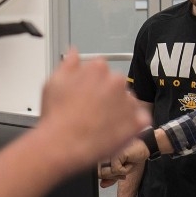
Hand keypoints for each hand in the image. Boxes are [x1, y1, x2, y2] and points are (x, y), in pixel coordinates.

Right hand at [38, 48, 150, 173]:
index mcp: (98, 68)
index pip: (102, 71)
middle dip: (108, 97)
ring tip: (102, 124)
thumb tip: (74, 53)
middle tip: (94, 112)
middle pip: (117, 86)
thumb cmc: (56, 116)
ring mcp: (128, 101)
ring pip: (129, 102)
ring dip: (120, 110)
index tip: (88, 95)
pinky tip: (116, 131)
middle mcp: (116, 81)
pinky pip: (142, 120)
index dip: (94, 85)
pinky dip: (133, 125)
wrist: (62, 144)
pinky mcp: (137, 122)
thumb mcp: (54, 82)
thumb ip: (68, 64)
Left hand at [102, 138, 148, 181]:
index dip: (106, 176)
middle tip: (122, 169)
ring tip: (126, 163)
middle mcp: (102, 151)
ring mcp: (107, 152)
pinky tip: (129, 161)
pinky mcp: (115, 154)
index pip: (96, 171)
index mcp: (101, 154)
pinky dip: (125, 169)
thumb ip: (111, 177)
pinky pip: (116, 170)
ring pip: (106, 173)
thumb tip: (102, 185)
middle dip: (113, 176)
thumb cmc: (133, 155)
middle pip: (100, 173)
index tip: (116, 173)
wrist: (145, 147)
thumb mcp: (121, 170)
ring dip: (119, 173)